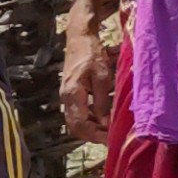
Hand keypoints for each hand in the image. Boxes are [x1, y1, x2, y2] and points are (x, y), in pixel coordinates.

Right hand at [60, 12, 114, 141]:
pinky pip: (79, 113)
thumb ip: (103, 101)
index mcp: (72, 94)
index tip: (111, 141)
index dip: (95, 136)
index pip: (80, 125)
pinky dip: (91, 119)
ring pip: (77, 121)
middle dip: (93, 135)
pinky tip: (105, 118)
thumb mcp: (103, 76)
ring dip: (92, 128)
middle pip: (76, 127)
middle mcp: (66, 98)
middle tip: (112, 139)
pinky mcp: (71, 93)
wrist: (79, 36)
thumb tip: (106, 124)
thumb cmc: (92, 53)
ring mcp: (67, 96)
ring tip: (110, 131)